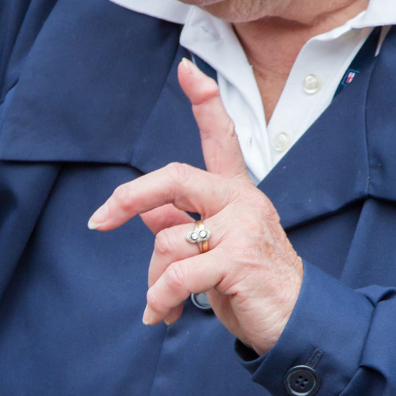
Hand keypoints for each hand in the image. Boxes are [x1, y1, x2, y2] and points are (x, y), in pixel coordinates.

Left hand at [88, 59, 304, 355]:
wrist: (296, 325)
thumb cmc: (253, 289)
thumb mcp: (215, 253)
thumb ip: (184, 226)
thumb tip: (146, 214)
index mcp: (238, 195)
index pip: (223, 138)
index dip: (205, 102)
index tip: (187, 69)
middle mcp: (243, 202)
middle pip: (174, 177)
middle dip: (129, 199)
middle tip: (99, 221)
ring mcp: (243, 228)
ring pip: (167, 241)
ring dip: (154, 280)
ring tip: (164, 304)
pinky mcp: (239, 260)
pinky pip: (177, 276)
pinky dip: (161, 300)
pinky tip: (162, 316)